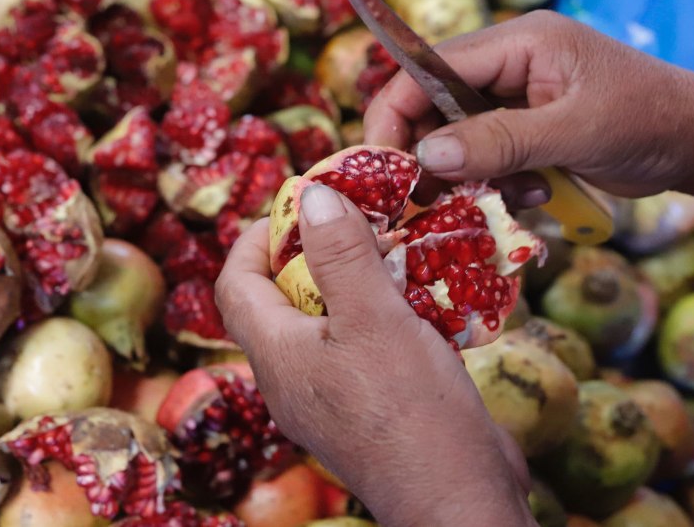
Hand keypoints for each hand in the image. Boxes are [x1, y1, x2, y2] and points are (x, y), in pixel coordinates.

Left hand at [215, 186, 536, 526]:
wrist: (458, 498)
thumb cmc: (409, 411)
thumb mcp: (373, 318)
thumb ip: (340, 255)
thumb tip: (311, 195)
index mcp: (277, 354)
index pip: (235, 284)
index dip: (255, 238)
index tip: (296, 205)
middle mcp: (292, 378)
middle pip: (281, 300)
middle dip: (313, 253)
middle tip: (354, 220)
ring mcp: (330, 397)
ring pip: (327, 323)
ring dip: (354, 282)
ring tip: (393, 250)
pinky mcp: (369, 408)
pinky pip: (361, 348)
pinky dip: (382, 314)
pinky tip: (421, 298)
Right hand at [363, 10, 693, 199]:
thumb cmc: (651, 122)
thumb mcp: (573, 133)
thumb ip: (498, 141)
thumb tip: (424, 157)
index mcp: (518, 41)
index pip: (428, 68)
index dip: (397, 113)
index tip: (383, 166)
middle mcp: (509, 61)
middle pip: (432, 102)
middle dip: (426, 152)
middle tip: (423, 200)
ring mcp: (518, 95)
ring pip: (456, 134)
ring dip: (467, 173)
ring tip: (499, 198)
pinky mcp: (527, 126)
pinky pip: (485, 153)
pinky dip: (494, 181)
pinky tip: (528, 197)